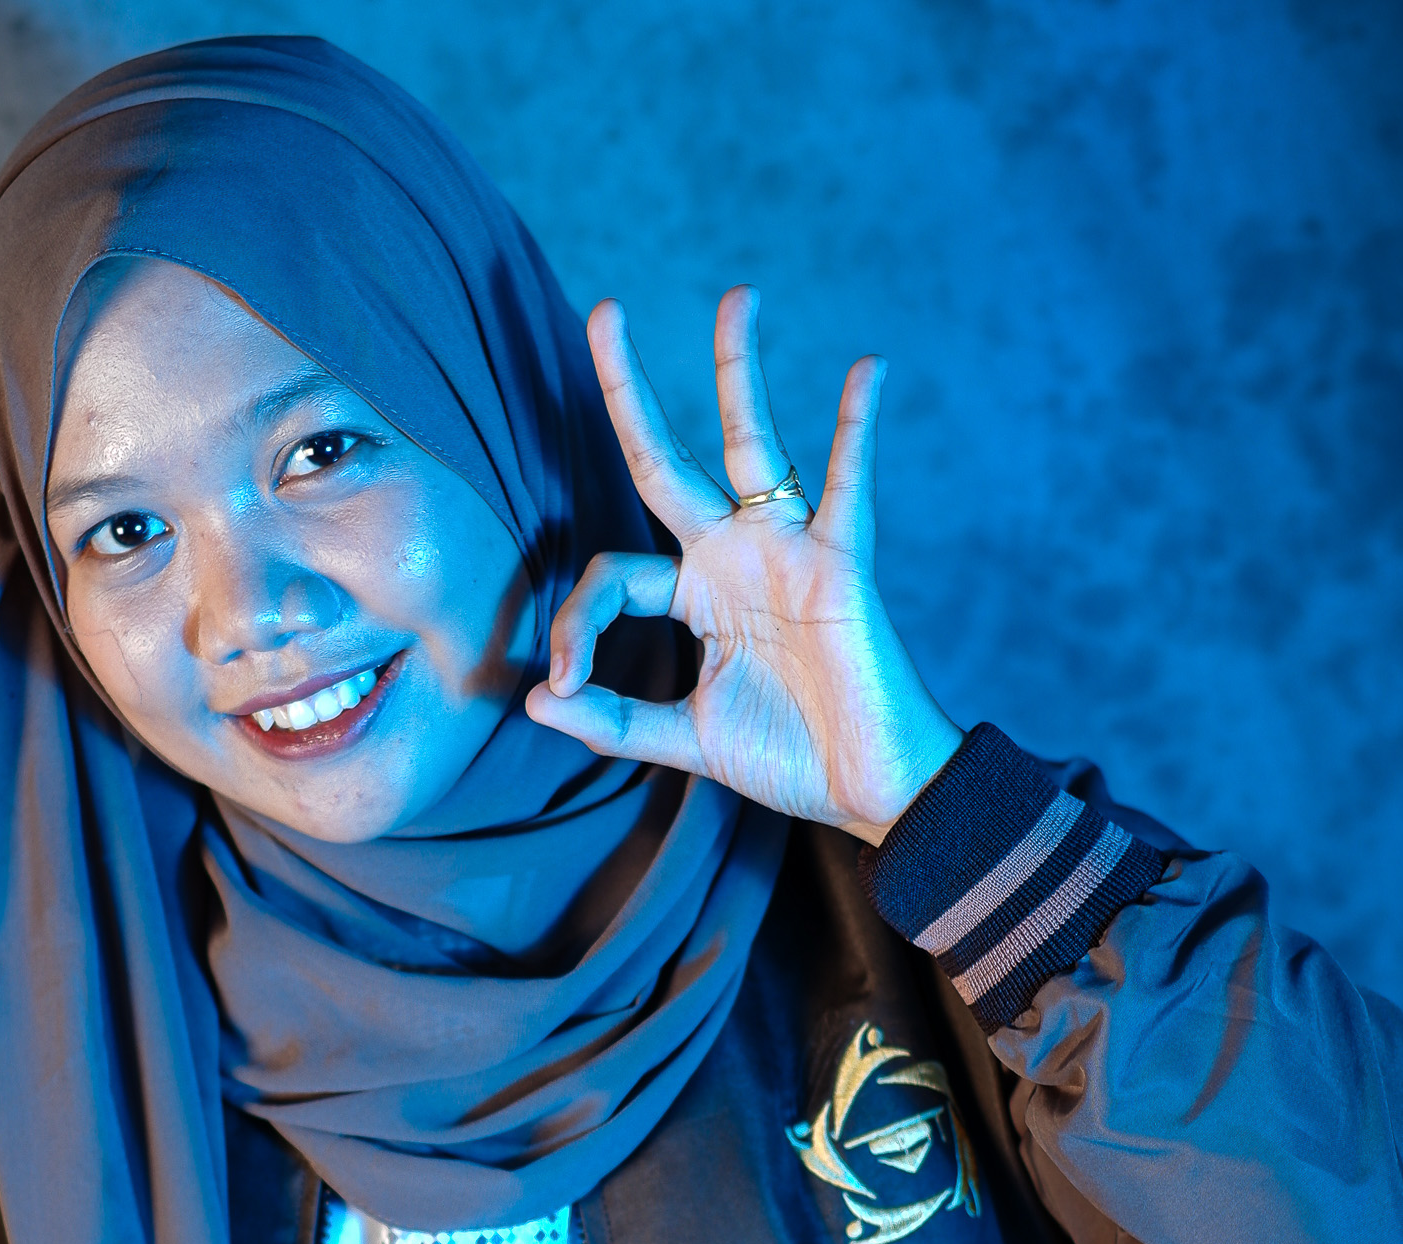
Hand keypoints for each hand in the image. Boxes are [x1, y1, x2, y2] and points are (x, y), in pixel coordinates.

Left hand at [526, 287, 962, 844]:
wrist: (867, 786)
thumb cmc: (788, 757)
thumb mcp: (685, 740)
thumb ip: (614, 722)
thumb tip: (534, 699)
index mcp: (693, 596)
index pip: (613, 574)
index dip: (574, 622)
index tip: (563, 681)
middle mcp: (731, 558)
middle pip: (665, 461)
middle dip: (630, 390)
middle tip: (603, 309)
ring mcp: (784, 552)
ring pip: (753, 445)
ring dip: (740, 371)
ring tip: (737, 297)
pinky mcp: (839, 565)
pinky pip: (847, 485)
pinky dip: (857, 429)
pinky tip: (868, 370)